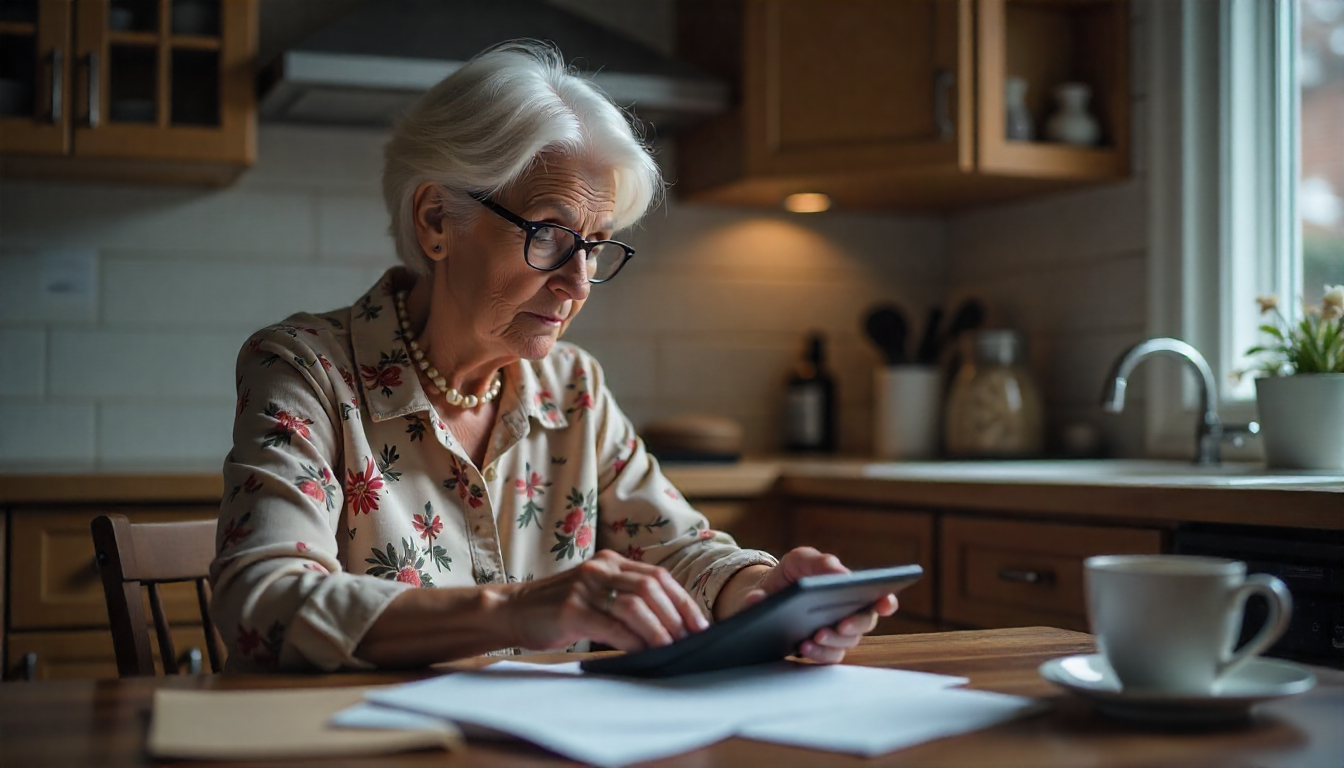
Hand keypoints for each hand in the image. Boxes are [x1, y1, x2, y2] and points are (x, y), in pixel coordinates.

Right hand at [504, 550, 709, 652]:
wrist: (512, 610)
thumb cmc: (558, 609)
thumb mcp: (595, 594)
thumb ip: (624, 600)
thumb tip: (669, 626)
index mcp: (611, 561)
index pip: (658, 576)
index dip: (683, 600)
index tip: (700, 624)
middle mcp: (600, 568)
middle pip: (652, 587)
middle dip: (677, 616)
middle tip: (690, 640)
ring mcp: (585, 586)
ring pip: (635, 605)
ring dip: (659, 629)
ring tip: (671, 648)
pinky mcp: (571, 609)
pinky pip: (612, 625)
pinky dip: (632, 640)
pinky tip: (642, 653)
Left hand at [728, 547, 898, 664]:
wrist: (764, 594)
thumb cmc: (791, 574)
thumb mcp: (800, 560)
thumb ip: (819, 562)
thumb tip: (838, 571)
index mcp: (852, 591)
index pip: (880, 598)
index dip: (887, 602)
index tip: (885, 603)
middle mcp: (850, 615)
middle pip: (864, 623)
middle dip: (855, 623)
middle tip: (841, 623)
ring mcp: (836, 634)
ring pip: (846, 643)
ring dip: (833, 640)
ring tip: (815, 635)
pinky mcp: (821, 650)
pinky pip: (827, 657)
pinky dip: (818, 653)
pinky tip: (804, 645)